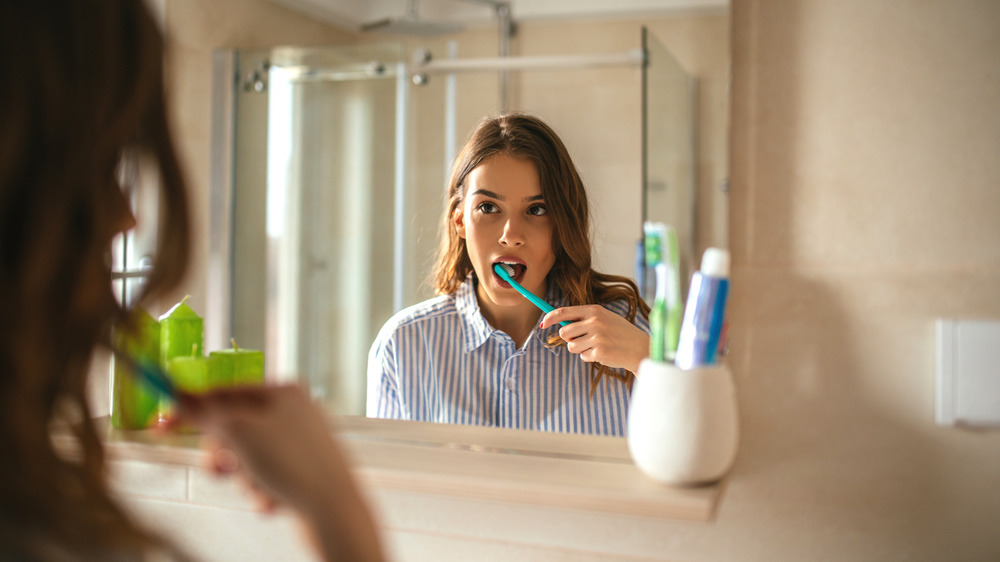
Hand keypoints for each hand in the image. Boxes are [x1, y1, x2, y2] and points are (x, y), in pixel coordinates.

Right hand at [176, 385, 384, 560]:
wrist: (335, 511)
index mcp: (284, 391)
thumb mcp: (238, 432)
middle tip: (219, 469)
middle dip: (223, 454)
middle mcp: (296, 412)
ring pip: (247, 458)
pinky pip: (264, 479)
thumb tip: (176, 396)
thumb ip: (204, 413)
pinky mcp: (304, 473)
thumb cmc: (293, 465)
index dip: (191, 408)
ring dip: (243, 477)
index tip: (161, 425)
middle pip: (234, 427)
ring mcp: (302, 443)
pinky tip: (275, 501)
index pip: (225, 392)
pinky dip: (261, 491)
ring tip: (259, 487)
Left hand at [540, 305, 648, 373]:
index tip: (543, 323)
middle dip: (568, 338)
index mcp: (595, 310)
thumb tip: (560, 322)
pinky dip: (589, 357)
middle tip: (580, 339)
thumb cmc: (620, 332)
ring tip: (595, 346)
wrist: (640, 347)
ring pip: (571, 346)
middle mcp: (595, 322)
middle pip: (564, 332)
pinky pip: (583, 357)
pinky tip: (603, 353)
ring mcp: (597, 338)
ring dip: (579, 349)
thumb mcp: (605, 318)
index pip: (564, 311)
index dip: (550, 317)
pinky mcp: (599, 352)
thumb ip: (585, 318)